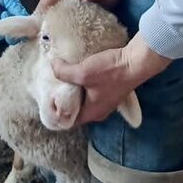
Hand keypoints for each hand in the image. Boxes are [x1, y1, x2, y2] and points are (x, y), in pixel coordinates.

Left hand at [53, 32, 170, 125]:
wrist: (136, 61)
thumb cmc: (111, 71)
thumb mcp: (83, 72)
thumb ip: (64, 72)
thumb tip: (52, 65)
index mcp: (92, 113)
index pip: (69, 120)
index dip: (56, 113)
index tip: (46, 100)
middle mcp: (100, 110)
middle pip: (76, 109)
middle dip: (64, 100)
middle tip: (51, 87)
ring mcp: (107, 100)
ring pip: (84, 99)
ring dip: (74, 90)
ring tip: (62, 78)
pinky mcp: (111, 89)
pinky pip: (92, 90)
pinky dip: (84, 84)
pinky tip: (78, 72)